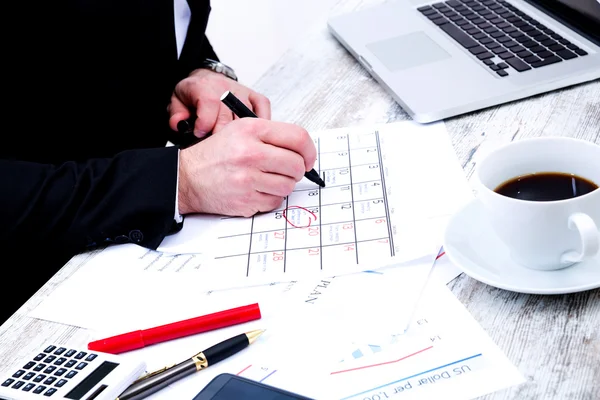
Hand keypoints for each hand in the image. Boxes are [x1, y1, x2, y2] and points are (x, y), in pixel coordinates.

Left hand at [168, 69, 270, 137]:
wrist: (204, 80)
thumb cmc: (192, 96)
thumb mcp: (177, 103)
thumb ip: (176, 115)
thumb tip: (179, 124)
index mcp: (203, 86)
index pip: (209, 102)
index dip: (205, 122)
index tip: (201, 134)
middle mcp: (224, 87)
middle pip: (228, 115)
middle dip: (221, 135)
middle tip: (216, 149)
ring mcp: (241, 91)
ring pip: (246, 115)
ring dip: (241, 134)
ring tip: (234, 147)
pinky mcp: (254, 95)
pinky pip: (263, 107)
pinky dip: (261, 122)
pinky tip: (253, 134)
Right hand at [177, 118, 315, 216]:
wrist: (187, 177)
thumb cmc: (215, 155)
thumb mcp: (240, 130)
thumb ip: (270, 136)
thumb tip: (302, 150)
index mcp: (251, 130)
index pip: (298, 138)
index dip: (309, 151)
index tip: (307, 158)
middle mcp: (250, 153)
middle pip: (296, 165)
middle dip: (296, 170)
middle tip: (286, 170)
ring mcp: (248, 178)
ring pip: (288, 186)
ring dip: (282, 185)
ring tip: (266, 179)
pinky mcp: (246, 200)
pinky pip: (274, 201)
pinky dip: (270, 198)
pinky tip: (256, 190)